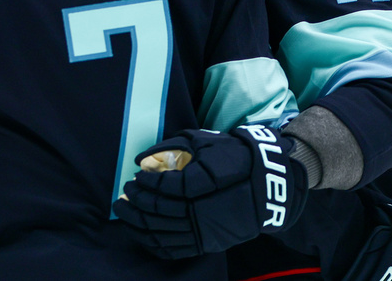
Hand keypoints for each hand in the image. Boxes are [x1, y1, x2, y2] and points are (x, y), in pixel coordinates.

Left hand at [113, 125, 307, 258]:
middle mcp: (204, 211)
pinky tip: (139, 231)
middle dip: (136, 201)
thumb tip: (140, 158)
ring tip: (123, 209)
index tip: (137, 175)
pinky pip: (173, 249)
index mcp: (206, 184)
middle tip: (124, 191)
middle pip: (160, 211)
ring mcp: (206, 231)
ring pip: (163, 233)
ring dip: (137, 222)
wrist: (268, 186)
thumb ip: (171, 146)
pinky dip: (152, 242)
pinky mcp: (208, 244)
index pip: (167, 187)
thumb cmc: (232, 156)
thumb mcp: (204, 141)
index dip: (147, 182)